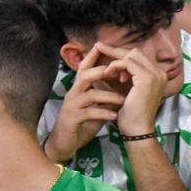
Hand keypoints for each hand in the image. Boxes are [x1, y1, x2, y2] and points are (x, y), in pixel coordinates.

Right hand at [43, 43, 124, 162]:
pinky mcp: (73, 119)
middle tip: (120, 73)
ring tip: (123, 100)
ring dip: (108, 96)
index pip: (84, 67)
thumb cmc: (81, 124)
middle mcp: (74, 93)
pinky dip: (103, 114)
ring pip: (90, 94)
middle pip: (85, 75)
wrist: (65, 143)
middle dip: (102, 71)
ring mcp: (72, 106)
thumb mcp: (96, 108)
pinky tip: (115, 117)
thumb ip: (106, 98)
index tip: (105, 46)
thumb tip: (125, 89)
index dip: (93, 56)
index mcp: (79, 88)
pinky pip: (89, 113)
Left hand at [94, 40, 168, 135]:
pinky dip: (115, 66)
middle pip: (136, 52)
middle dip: (116, 50)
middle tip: (99, 46)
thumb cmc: (131, 115)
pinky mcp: (147, 78)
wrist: (137, 130)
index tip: (105, 51)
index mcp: (157, 76)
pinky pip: (127, 63)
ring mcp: (155, 74)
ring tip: (103, 65)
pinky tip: (107, 73)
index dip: (121, 53)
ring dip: (115, 59)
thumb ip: (124, 76)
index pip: (138, 57)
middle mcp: (160, 73)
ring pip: (132, 55)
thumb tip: (109, 63)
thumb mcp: (127, 91)